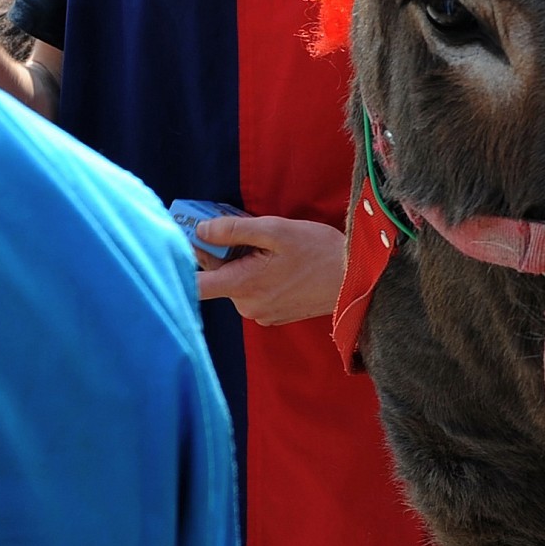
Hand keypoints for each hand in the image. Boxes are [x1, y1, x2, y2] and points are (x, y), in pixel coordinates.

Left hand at [194, 216, 346, 324]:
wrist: (358, 281)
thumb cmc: (320, 252)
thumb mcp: (277, 230)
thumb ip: (234, 229)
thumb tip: (200, 230)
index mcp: (243, 285)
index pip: (195, 284)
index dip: (186, 260)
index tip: (192, 240)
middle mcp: (247, 306)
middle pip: (218, 278)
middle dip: (224, 254)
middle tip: (244, 231)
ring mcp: (261, 314)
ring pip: (237, 284)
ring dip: (244, 264)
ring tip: (271, 248)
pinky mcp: (274, 316)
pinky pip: (253, 293)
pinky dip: (258, 277)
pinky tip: (280, 264)